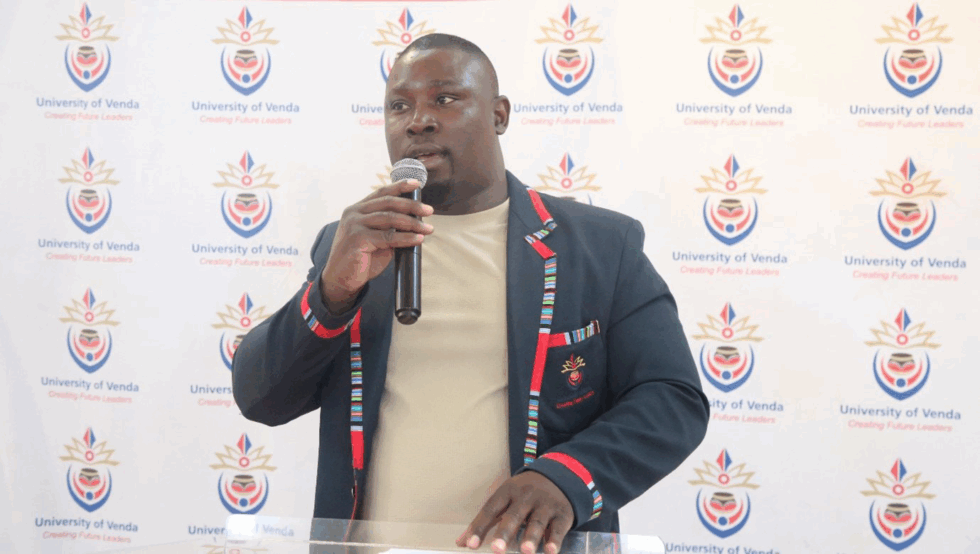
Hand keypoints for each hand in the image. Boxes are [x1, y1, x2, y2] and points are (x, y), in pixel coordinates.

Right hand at [320, 179, 433, 313]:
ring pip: (390, 218)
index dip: (399, 186)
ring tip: (428, 228)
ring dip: (412, 223)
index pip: (381, 193)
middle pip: (388, 203)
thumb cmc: (360, 259)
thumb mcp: (376, 238)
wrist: (341, 280)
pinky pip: (388, 237)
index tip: (416, 184)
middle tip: (429, 210)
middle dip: (411, 205)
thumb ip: (388, 227)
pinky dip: (406, 237)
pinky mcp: (358, 240)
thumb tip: (413, 221)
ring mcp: (354, 225)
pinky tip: (418, 239)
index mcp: (357, 209)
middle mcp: (354, 213)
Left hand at [457, 472, 573, 553]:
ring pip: (537, 522)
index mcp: (507, 492)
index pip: (491, 510)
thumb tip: (461, 543)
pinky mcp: (562, 514)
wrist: (559, 476)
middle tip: (496, 549)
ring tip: (525, 551)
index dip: (480, 527)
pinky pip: (559, 528)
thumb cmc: (524, 493)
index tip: (471, 545)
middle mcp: (526, 497)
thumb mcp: (505, 499)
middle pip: (514, 516)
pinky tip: (550, 551)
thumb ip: (484, 522)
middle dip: (505, 533)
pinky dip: (555, 540)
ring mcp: (545, 504)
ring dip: (531, 537)